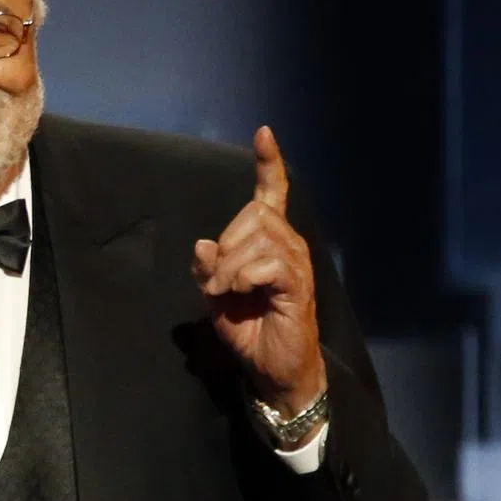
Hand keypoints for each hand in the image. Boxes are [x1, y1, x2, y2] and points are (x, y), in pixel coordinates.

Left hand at [191, 126, 326, 415]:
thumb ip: (207, 267)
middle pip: (251, 215)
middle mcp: (289, 244)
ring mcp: (296, 262)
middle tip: (218, 285)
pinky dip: (241, 278)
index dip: (268, 164)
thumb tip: (202, 243)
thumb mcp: (215, 295)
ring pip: (256, 239)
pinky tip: (241, 295)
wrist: (271, 368)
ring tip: (228, 294)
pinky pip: (264, 263)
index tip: (264, 132)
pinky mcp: (297, 284)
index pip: (271, 194)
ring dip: (229, 269)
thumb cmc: (248, 328)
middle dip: (224, 249)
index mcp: (269, 241)